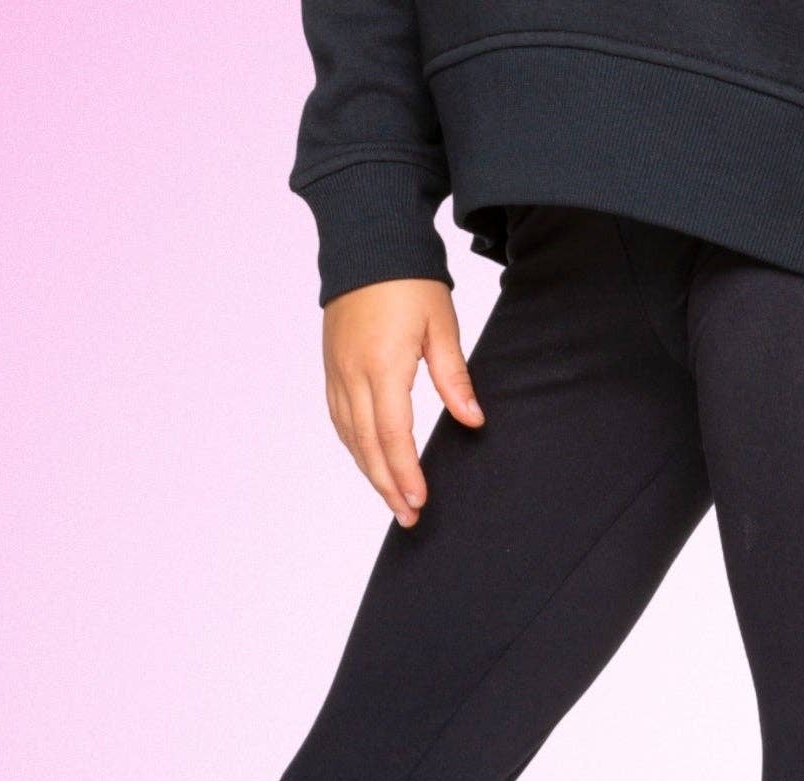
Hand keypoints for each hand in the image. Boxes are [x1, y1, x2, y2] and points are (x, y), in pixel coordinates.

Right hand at [322, 279, 483, 524]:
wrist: (366, 240)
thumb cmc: (408, 278)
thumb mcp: (441, 324)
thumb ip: (454, 377)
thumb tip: (472, 419)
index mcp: (382, 365)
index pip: (394, 435)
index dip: (405, 473)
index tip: (419, 501)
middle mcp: (352, 374)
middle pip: (368, 446)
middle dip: (388, 486)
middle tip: (407, 517)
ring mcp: (337, 371)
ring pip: (350, 437)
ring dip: (370, 472)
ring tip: (391, 499)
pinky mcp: (331, 366)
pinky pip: (339, 418)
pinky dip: (355, 446)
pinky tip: (369, 461)